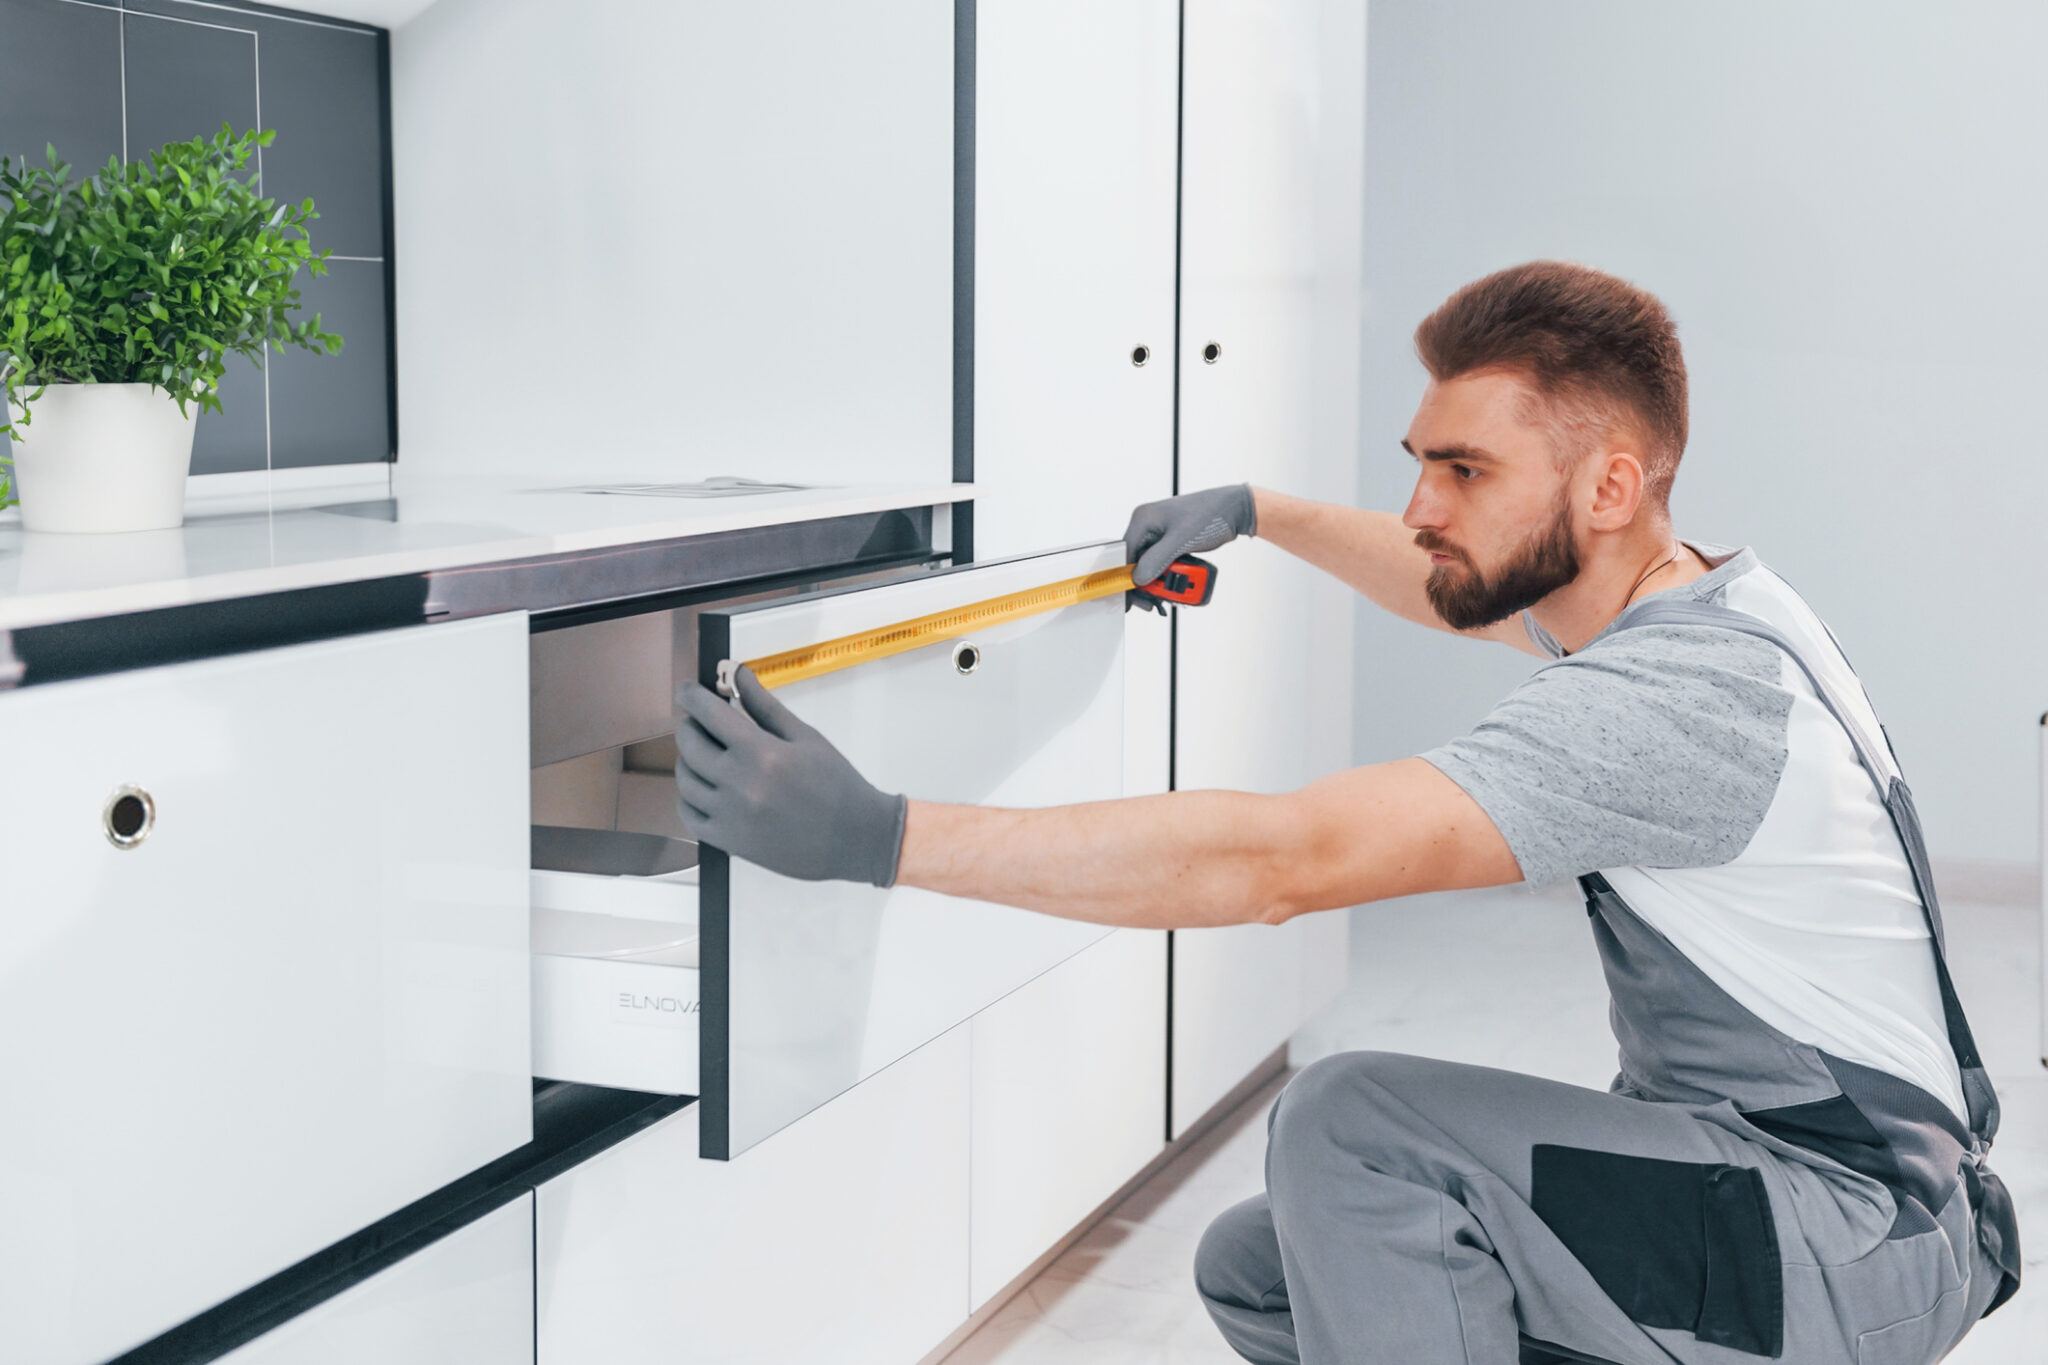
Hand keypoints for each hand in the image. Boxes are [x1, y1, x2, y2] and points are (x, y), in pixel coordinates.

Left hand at [673, 667, 906, 886]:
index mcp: (761, 752)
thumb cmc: (837, 783)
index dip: (691, 697)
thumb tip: (737, 673)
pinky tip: (704, 788)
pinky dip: (689, 798)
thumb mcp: (806, 737)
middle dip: (689, 726)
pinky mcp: (729, 841)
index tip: (686, 691)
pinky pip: (690, 816)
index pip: (709, 714)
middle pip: (691, 745)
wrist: (856, 839)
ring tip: (704, 754)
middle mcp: (739, 783)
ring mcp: (730, 815)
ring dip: (688, 760)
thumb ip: (765, 706)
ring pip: (686, 780)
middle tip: (699, 722)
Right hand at [1121, 484, 1255, 611]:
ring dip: (1157, 582)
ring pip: (1149, 565)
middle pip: (1135, 562)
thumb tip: (1138, 579)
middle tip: (1152, 603)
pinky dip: (1166, 576)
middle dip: (1144, 584)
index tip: (1130, 599)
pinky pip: (1161, 563)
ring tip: (1169, 595)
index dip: (1125, 578)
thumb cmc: (1210, 514)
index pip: (1124, 554)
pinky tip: (1174, 586)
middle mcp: (1148, 526)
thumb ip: (1157, 559)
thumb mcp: (1181, 539)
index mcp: (1143, 519)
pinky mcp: (1170, 542)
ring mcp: (1159, 534)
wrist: (1234, 509)